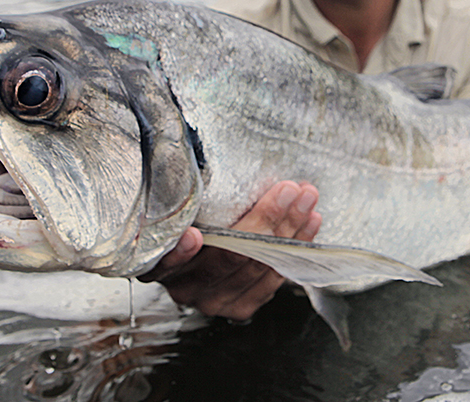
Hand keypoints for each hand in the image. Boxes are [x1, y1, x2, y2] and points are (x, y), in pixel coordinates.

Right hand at [137, 181, 321, 321]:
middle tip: (289, 190)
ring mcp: (214, 301)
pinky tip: (309, 224)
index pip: (169, 260)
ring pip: (258, 267)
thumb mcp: (181, 204)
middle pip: (229, 258)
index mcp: (160, 262)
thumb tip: (194, 163)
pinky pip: (273, 279)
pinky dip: (295, 248)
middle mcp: (185, 287)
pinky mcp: (240, 306)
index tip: (193, 235)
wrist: (198, 254)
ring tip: (306, 199)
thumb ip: (186, 194)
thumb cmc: (190, 218)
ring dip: (289, 230)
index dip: (181, 252)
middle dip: (265, 220)